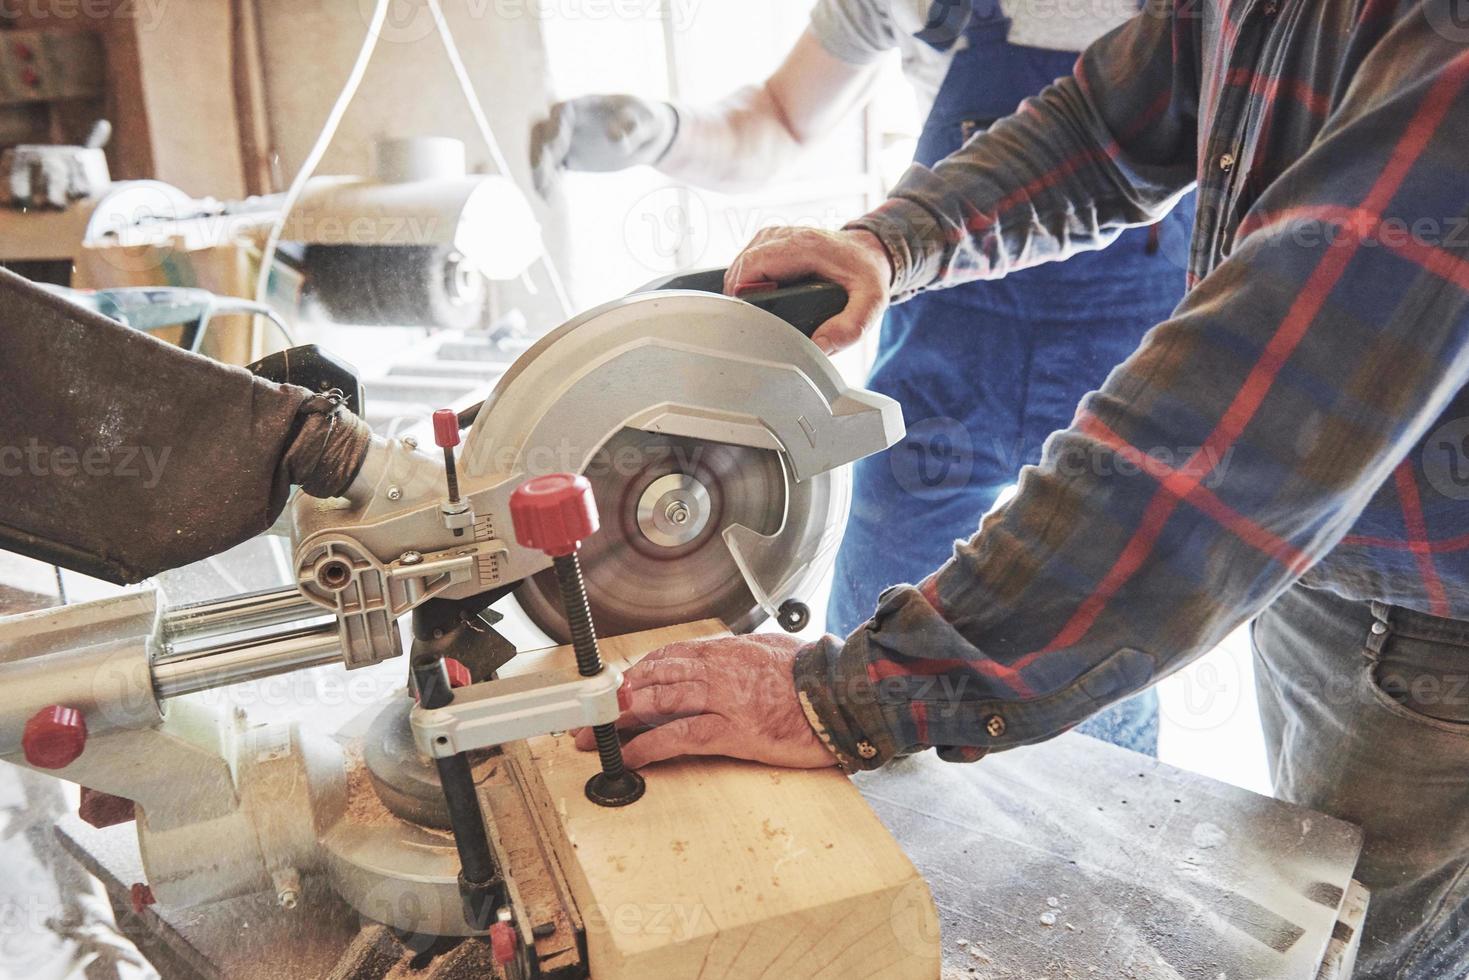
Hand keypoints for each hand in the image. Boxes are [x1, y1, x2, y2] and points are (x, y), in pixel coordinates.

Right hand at [530, 94, 677, 196]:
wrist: (647, 135)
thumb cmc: (648, 121)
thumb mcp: (648, 123)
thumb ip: (632, 128)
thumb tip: (613, 137)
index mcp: (586, 105)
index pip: (560, 111)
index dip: (554, 127)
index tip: (555, 144)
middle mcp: (571, 121)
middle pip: (541, 130)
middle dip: (536, 150)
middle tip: (540, 173)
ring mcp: (568, 140)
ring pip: (542, 152)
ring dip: (539, 171)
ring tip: (544, 194)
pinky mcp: (570, 158)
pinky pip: (552, 169)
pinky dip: (548, 183)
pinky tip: (549, 201)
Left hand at [573, 633, 837, 769]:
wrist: (845, 694)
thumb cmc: (816, 675)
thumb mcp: (774, 650)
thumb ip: (744, 654)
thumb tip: (724, 656)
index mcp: (728, 650)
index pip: (669, 657)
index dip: (636, 674)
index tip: (618, 688)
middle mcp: (719, 668)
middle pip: (654, 678)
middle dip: (618, 699)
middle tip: (591, 715)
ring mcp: (724, 698)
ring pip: (659, 703)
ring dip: (622, 721)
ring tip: (597, 737)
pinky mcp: (734, 730)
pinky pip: (680, 736)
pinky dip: (649, 746)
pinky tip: (630, 756)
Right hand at [725, 227, 892, 353]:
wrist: (870, 250)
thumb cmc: (867, 273)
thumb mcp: (870, 302)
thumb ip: (848, 328)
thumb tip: (817, 348)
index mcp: (804, 246)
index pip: (753, 265)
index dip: (743, 294)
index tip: (749, 318)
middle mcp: (785, 235)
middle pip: (740, 267)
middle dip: (740, 298)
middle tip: (755, 325)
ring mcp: (775, 236)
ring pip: (739, 265)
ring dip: (742, 291)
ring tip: (759, 314)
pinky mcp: (770, 242)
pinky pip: (745, 263)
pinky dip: (747, 283)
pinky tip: (762, 299)